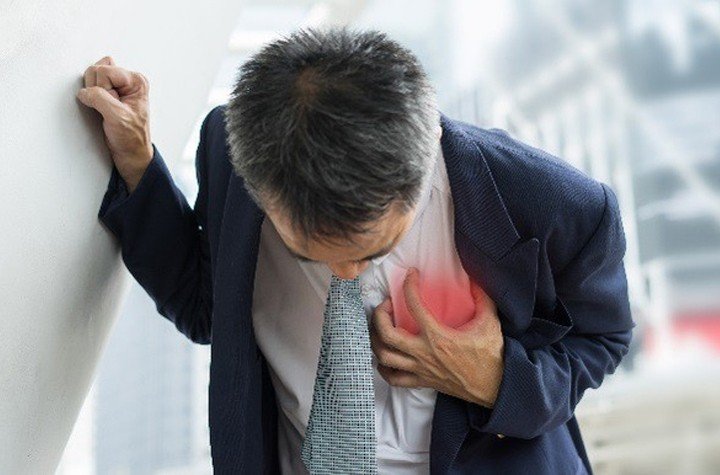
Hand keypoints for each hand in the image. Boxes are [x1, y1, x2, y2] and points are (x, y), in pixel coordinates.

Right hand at [77, 56, 152, 193]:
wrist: (130, 153)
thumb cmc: (131, 138)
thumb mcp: (117, 117)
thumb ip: (100, 99)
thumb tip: (84, 91)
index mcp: (136, 82)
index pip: (105, 71)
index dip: (102, 89)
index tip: (112, 106)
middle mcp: (128, 81)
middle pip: (97, 70)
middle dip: (97, 90)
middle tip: (109, 108)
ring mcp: (117, 86)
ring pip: (92, 76)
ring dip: (93, 94)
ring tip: (106, 109)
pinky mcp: (108, 92)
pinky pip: (91, 84)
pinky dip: (90, 95)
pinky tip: (101, 107)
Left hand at [370, 267, 504, 407]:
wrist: (495, 387)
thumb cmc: (492, 356)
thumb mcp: (489, 322)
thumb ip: (482, 298)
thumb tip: (475, 279)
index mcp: (439, 336)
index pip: (415, 305)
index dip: (409, 285)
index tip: (411, 275)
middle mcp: (424, 353)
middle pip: (387, 334)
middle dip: (379, 315)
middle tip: (386, 305)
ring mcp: (420, 369)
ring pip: (384, 356)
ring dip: (376, 339)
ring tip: (380, 327)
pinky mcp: (422, 381)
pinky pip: (393, 378)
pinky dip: (383, 368)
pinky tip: (385, 357)